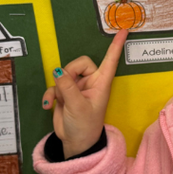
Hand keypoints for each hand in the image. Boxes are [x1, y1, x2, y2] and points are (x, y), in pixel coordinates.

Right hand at [41, 27, 127, 157]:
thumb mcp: (78, 107)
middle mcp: (90, 82)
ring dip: (58, 87)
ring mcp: (76, 86)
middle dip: (69, 74)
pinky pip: (54, 84)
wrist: (74, 144)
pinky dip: (50, 94)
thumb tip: (57, 70)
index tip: (124, 30)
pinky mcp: (64, 92)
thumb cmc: (84, 127)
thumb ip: (67, 86)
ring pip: (63, 73)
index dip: (117, 45)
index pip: (110, 60)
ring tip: (60, 103)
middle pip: (78, 63)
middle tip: (66, 90)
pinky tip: (48, 104)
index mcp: (101, 83)